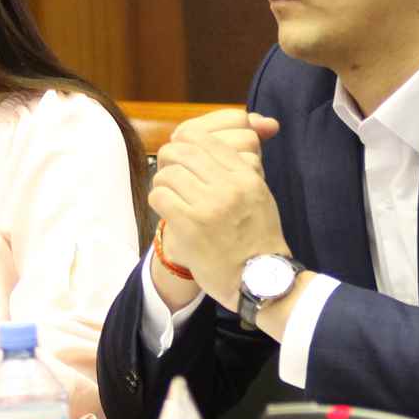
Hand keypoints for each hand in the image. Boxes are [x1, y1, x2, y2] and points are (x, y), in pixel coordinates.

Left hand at [150, 109, 287, 311]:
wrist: (260, 278)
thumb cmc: (259, 238)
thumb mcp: (260, 195)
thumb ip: (239, 169)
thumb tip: (211, 146)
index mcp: (246, 176)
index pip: (204, 140)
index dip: (184, 143)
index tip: (182, 156)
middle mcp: (228, 186)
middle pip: (182, 151)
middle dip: (169, 160)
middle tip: (170, 174)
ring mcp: (209, 206)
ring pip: (168, 174)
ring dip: (163, 184)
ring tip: (170, 196)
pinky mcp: (190, 226)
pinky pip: (159, 197)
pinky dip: (158, 201)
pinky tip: (167, 211)